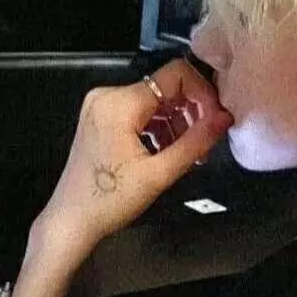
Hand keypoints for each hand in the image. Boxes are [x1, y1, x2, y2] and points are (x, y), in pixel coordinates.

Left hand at [36, 57, 233, 253]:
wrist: (71, 221)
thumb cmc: (109, 201)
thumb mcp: (159, 173)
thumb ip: (195, 142)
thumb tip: (225, 118)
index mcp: (119, 102)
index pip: (174, 75)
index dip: (202, 92)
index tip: (215, 118)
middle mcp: (108, 95)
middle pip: (165, 88)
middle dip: (191, 111)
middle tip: (205, 141)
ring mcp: (102, 105)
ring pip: (154, 101)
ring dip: (176, 122)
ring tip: (188, 153)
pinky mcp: (101, 117)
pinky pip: (139, 112)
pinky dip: (158, 127)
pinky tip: (167, 151)